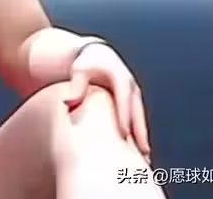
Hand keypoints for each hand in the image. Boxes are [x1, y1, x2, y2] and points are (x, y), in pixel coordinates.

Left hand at [63, 42, 150, 160]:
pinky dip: (138, 131)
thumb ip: (76, 85)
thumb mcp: (79, 69)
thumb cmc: (86, 63)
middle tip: (142, 152)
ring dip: (142, 135)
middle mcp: (130, 85)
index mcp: (119, 75)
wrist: (96, 55)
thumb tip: (69, 103)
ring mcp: (133, 92)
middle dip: (140, 131)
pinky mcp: (132, 99)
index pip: (123, 98)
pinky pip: (137, 117)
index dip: (124, 116)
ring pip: (140, 116)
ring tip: (144, 157)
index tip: (124, 134)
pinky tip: (138, 149)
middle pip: (137, 110)